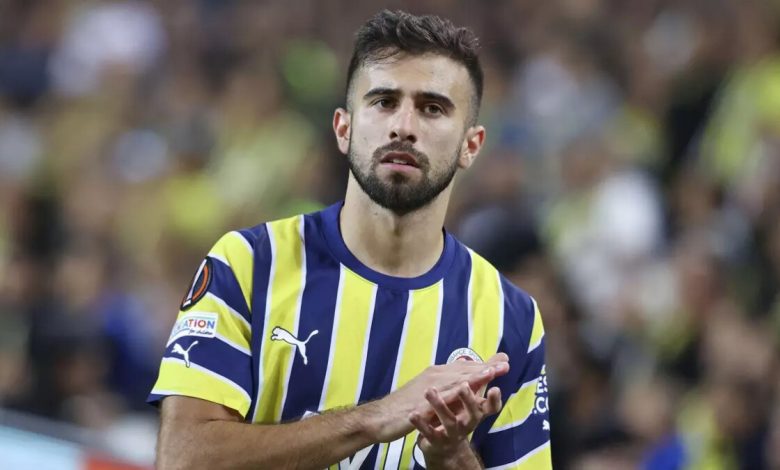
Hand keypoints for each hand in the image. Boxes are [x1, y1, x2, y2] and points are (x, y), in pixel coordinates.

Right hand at [363, 353, 508, 442]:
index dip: (483, 365)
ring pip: (456, 380)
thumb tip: (461, 384)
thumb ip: (446, 389)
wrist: (381, 417)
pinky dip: (456, 391)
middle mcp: (434, 377)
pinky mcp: (423, 402)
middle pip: (464, 370)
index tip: (502, 362)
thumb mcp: (429, 394)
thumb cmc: (405, 405)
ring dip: (475, 375)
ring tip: (493, 371)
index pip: (464, 368)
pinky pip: (442, 397)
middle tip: (505, 363)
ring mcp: (429, 389)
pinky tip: (467, 390)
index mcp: (436, 374)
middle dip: (485, 367)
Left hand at [408, 382, 502, 466]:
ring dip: (440, 406)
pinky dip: (421, 424)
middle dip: (468, 399)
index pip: (491, 407)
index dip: (494, 399)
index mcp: (476, 412)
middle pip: (472, 412)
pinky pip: (428, 432)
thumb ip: (481, 379)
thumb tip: (502, 357)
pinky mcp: (436, 440)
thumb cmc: (458, 416)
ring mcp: (451, 433)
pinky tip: (413, 415)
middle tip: (463, 386)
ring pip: (449, 421)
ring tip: (430, 391)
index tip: (495, 388)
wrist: (443, 446)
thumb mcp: (471, 400)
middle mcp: (467, 423)